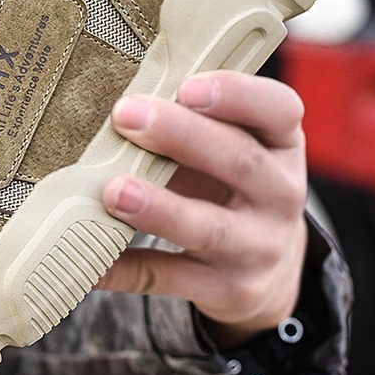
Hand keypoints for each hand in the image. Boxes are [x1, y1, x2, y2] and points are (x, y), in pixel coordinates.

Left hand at [98, 71, 308, 347]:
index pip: (279, 109)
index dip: (236, 94)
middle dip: (180, 135)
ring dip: (159, 208)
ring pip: (209, 228)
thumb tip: (119, 101)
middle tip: (126, 115)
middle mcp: (281, 195)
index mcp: (282, 144)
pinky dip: (125, 267)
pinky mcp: (228, 290)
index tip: (186, 85)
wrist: (269, 269)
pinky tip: (92, 258)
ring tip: (114, 190)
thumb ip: (193, 119)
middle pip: (239, 161)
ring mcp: (259, 248)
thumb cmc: (232, 181)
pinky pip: (168, 277)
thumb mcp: (233, 143)